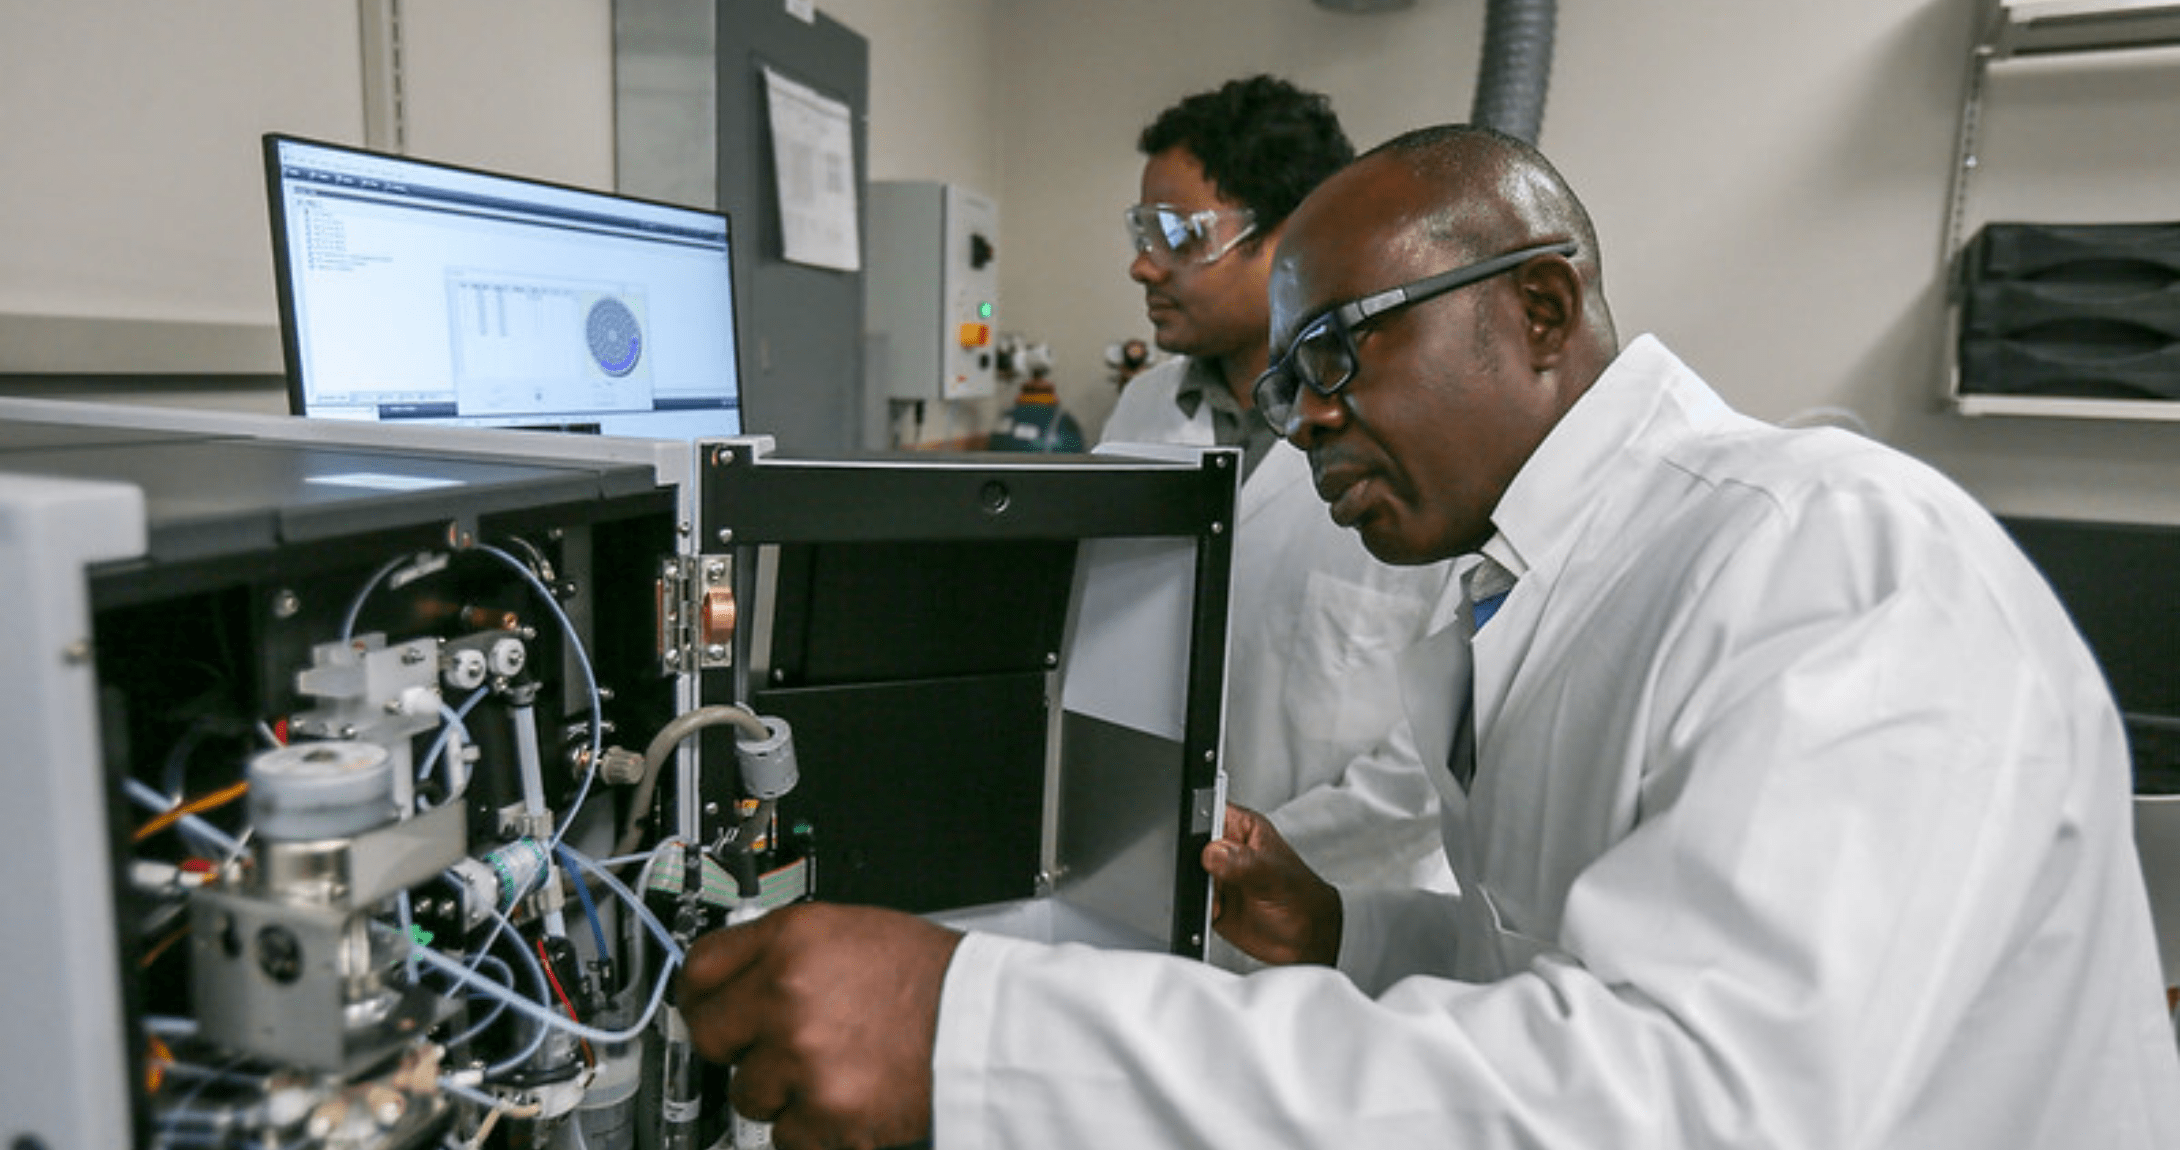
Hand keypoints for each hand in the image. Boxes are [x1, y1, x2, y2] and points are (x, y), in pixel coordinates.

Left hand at [676, 902, 963, 1149]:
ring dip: (780, 1090)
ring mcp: (802, 1057)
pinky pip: (784, 1135)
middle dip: (736, 1046)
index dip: (701, 993)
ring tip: (831, 1069)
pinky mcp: (823, 1113)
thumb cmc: (930, 979)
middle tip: (774, 1046)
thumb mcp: (851, 931)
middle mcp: (787, 993)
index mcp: (792, 939)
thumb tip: (738, 972)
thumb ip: (786, 950)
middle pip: (709, 1035)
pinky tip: (846, 1096)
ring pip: (747, 1092)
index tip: (705, 1007)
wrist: (984, 1026)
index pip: (700, 968)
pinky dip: (812, 1128)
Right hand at [1202, 804, 1342, 965]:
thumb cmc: (1302, 900)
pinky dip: (1195, 907)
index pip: (1208, 810)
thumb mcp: (1275, 876)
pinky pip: (1189, 900)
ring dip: (1194, 887)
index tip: (1199, 844)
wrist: (1306, 940)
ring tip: (1218, 898)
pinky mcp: (1209, 900)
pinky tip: (1216, 911)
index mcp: (1242, 828)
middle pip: (1189, 844)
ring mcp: (1216, 875)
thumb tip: (1213, 853)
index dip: (1195, 821)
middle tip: (1212, 878)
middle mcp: (1227, 849)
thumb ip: (1244, 862)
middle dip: (1191, 861)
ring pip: (1186, 873)